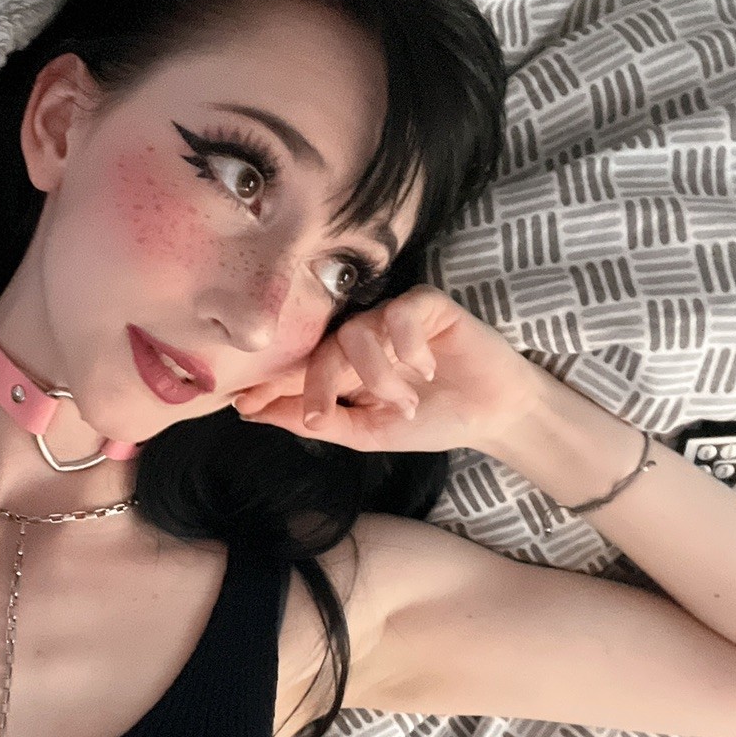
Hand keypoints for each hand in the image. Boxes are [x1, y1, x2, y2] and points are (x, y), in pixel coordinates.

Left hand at [232, 284, 539, 453]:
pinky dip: (407, 346)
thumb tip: (256, 415)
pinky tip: (426, 369)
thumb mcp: (367, 432)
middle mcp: (361, 339)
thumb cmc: (429, 420)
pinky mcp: (425, 305)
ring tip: (405, 401)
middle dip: (314, 386)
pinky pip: (399, 313)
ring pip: (357, 334)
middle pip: (320, 350)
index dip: (269, 385)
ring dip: (376, 376)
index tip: (244, 405)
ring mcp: (390, 319)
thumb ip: (320, 421)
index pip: (296, 369)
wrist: (491, 414)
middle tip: (320, 418)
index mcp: (341, 368)